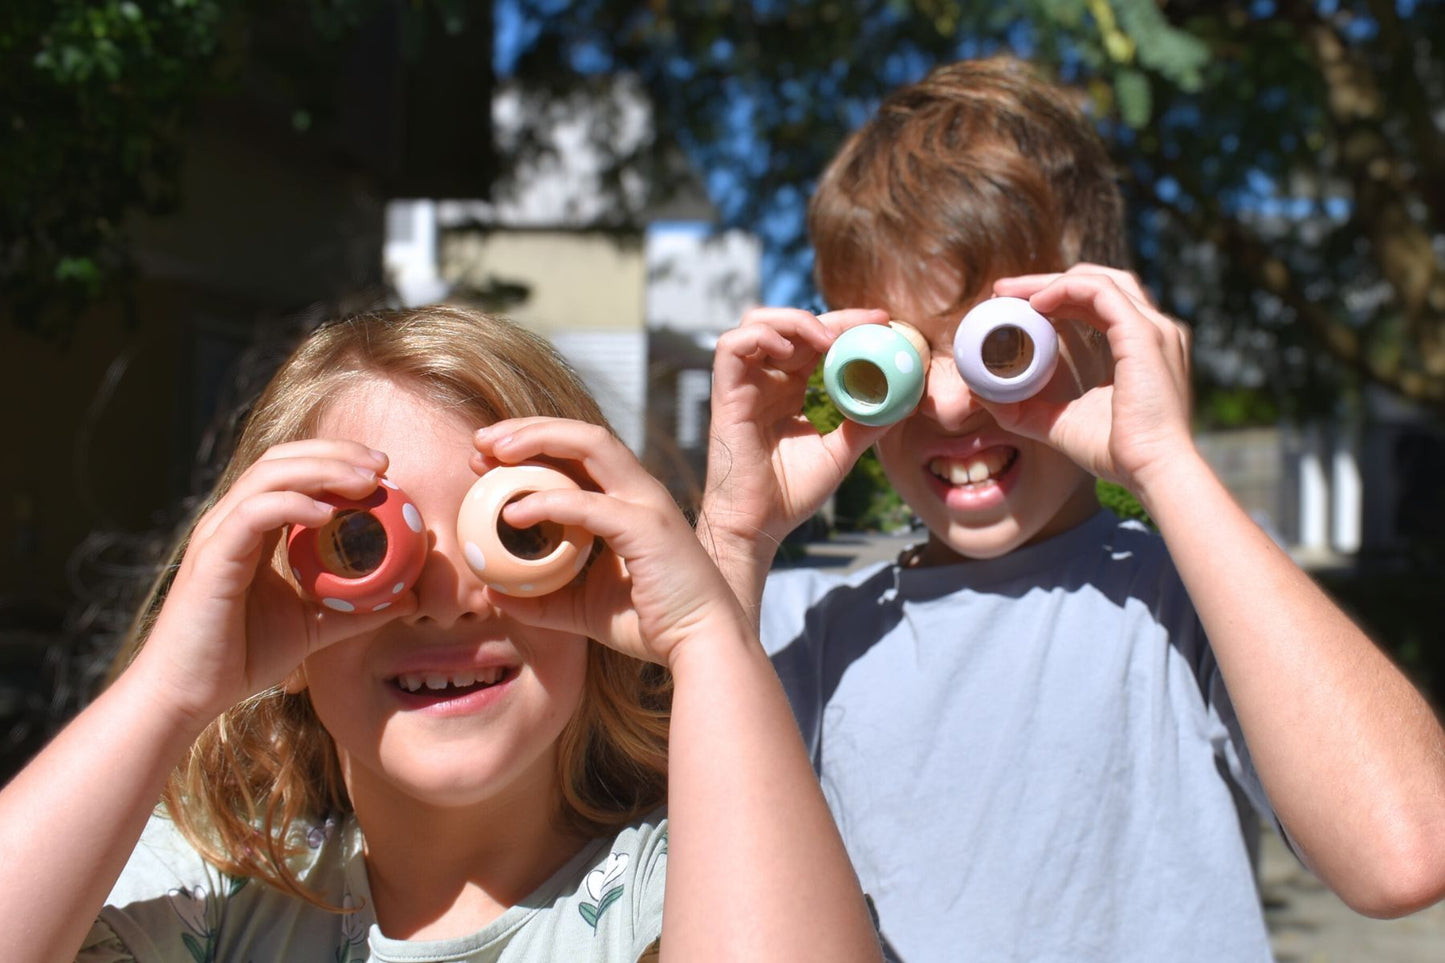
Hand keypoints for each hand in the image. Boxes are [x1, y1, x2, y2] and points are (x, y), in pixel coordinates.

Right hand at [135, 440, 416, 727]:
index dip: (337, 460)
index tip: (385, 470)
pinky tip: (329, 514)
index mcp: (252, 528)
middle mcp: (231, 521)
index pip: (292, 471)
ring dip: (322, 470)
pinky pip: (254, 514)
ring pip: (269, 476)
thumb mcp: (315, 627)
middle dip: (336, 453)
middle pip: (282, 459)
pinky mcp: (211, 557)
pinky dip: (293, 505)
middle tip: (383, 465)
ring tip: (367, 481)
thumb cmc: (243, 658)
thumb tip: (409, 598)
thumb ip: (358, 609)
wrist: (189, 695)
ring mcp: (218, 534)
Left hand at [472, 418, 747, 668]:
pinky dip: (547, 501)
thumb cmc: (650, 624)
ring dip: (538, 439)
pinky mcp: (647, 527)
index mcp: (628, 501)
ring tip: (493, 451)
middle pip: (582, 435)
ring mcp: (646, 504)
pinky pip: (589, 504)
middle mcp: (640, 491)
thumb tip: (493, 591)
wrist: (700, 647)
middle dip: (528, 428)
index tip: (484, 457)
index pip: (578, 453)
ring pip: (591, 445)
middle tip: (480, 441)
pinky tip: (513, 512)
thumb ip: (539, 596)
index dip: (531, 444)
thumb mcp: (580, 608)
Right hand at [701, 306, 891, 558]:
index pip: (817, 340)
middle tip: (866, 325)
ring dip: (793, 320)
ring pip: (756, 322)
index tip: (883, 322)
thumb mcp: (841, 451)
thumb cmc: (792, 493)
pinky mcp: (726, 394)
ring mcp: (745, 384)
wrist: (761, 525)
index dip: (848, 324)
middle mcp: (767, 380)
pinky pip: (730, 346)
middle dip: (831, 317)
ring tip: (826, 340)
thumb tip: (903, 399)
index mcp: (792, 388)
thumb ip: (866, 423)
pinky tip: (789, 352)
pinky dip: (760, 337)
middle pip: (791, 324)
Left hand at [989, 266, 1195, 496]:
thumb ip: (1026, 409)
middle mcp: (1153, 330)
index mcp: (1140, 346)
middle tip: (1003, 290)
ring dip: (1051, 280)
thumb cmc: (1117, 452)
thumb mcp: (1061, 424)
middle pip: (1097, 283)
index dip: (1056, 296)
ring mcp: (1153, 328)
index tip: (1013, 304)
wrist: (1152, 470)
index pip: (1098, 303)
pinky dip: (1065, 290)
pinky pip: (1100, 291)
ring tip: (1011, 292)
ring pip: (1098, 280)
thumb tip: (985, 398)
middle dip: (1047, 282)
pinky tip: (1035, 304)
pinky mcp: (1144, 333)